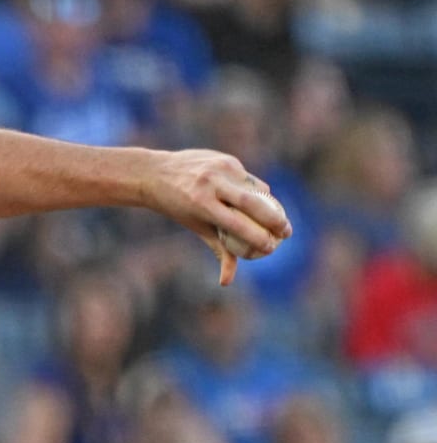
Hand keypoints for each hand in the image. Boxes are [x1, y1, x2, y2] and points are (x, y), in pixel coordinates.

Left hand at [145, 149, 292, 285]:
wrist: (156, 173)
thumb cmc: (178, 207)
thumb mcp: (196, 227)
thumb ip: (218, 250)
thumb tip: (227, 282)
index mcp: (201, 204)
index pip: (237, 224)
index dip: (258, 237)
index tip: (272, 247)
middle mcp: (211, 184)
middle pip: (253, 203)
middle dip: (275, 219)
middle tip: (286, 233)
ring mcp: (220, 168)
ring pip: (256, 189)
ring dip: (269, 205)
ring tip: (276, 220)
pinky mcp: (226, 159)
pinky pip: (249, 179)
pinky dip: (256, 191)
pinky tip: (258, 201)